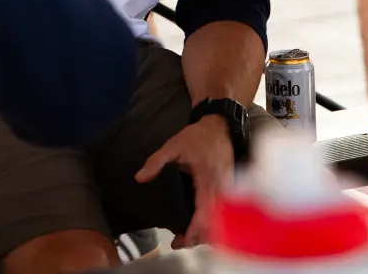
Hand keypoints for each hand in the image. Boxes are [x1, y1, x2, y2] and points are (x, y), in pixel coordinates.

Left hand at [135, 116, 233, 248]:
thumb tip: (139, 178)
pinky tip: (199, 224)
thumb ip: (156, 161)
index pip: (204, 213)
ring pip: (220, 220)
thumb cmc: (197, 136)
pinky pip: (223, 212)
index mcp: (207, 180)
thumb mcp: (173, 145)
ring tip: (186, 236)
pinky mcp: (228, 187)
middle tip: (179, 242)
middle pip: (215, 224)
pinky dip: (213, 223)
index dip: (193, 231)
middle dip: (198, 236)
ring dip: (206, 231)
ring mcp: (226, 188)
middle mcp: (220, 188)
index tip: (179, 240)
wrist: (220, 124)